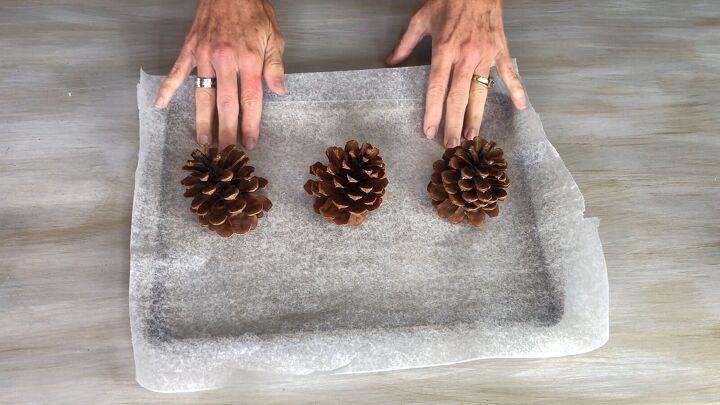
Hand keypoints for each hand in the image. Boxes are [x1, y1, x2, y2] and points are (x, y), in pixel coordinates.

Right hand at [154, 0, 284, 149]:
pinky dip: (167, 88)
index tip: (249, 143)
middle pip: (226, 105)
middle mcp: (225, 61)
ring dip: (202, 121)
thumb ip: (274, 65)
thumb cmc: (254, 11)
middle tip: (225, 154)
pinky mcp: (190, 49)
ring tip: (203, 142)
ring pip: (203, 95)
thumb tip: (279, 91)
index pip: (250, 100)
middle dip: (226, 132)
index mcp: (248, 60)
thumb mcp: (274, 36)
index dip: (250, 124)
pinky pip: (177, 72)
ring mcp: (205, 55)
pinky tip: (161, 105)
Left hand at [387, 0, 526, 147]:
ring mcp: (485, 54)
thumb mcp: (421, 19)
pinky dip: (517, 89)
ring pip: (481, 92)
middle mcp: (465, 56)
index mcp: (444, 50)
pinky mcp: (501, 49)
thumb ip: (406, 44)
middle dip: (454, 124)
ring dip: (477, 117)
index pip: (437, 89)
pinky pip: (510, 73)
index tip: (429, 132)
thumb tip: (391, 62)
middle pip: (458, 98)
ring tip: (474, 137)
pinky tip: (520, 106)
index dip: (432, 113)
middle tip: (452, 145)